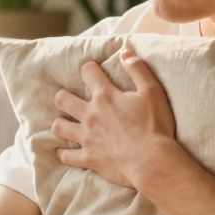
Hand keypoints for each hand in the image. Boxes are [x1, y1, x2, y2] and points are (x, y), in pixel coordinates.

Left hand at [52, 46, 177, 189]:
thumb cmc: (155, 126)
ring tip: (65, 123)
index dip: (89, 68)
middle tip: (69, 98)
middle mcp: (90, 115)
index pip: (89, 73)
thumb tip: (125, 52)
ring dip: (60, 123)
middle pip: (63, 100)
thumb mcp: (153, 92)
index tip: (91, 70)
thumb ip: (138, 70)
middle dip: (63, 96)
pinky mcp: (88, 158)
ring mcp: (87, 138)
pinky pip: (67, 156)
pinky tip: (63, 151)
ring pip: (59, 127)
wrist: (152, 162)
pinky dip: (63, 154)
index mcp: (105, 97)